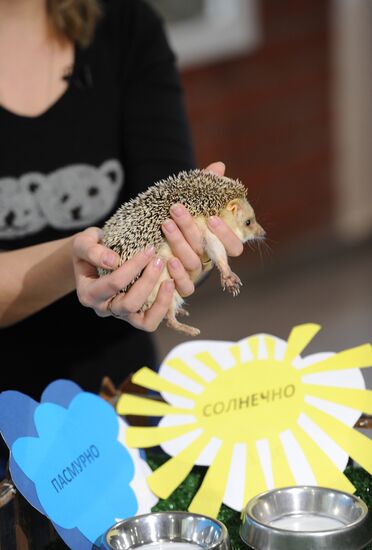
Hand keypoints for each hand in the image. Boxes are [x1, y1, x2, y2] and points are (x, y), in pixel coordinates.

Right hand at [72, 227, 174, 331]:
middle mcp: (103, 308)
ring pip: (143, 322)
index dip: (133, 267)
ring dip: (160, 301)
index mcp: (88, 293)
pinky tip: (169, 287)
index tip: (148, 249)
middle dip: (148, 282)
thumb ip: (92, 250)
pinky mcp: (134, 316)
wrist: (93, 259)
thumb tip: (113, 261)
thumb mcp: (83, 243)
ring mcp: (120, 314)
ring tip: (170, 280)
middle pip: (129, 305)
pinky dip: (162, 307)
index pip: (114, 284)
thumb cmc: (89, 250)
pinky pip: (150, 321)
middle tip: (159, 260)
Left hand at [162, 161, 243, 286]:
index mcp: (217, 243)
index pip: (235, 245)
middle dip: (191, 227)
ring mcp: (196, 274)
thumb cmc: (181, 221)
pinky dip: (177, 275)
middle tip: (176, 208)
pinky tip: (166, 259)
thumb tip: (219, 167)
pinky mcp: (181, 285)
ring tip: (165, 224)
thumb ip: (207, 187)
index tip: (211, 217)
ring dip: (179, 243)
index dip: (226, 234)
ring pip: (193, 264)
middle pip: (208, 249)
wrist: (153, 243)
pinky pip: (185, 287)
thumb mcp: (192, 203)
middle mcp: (209, 259)